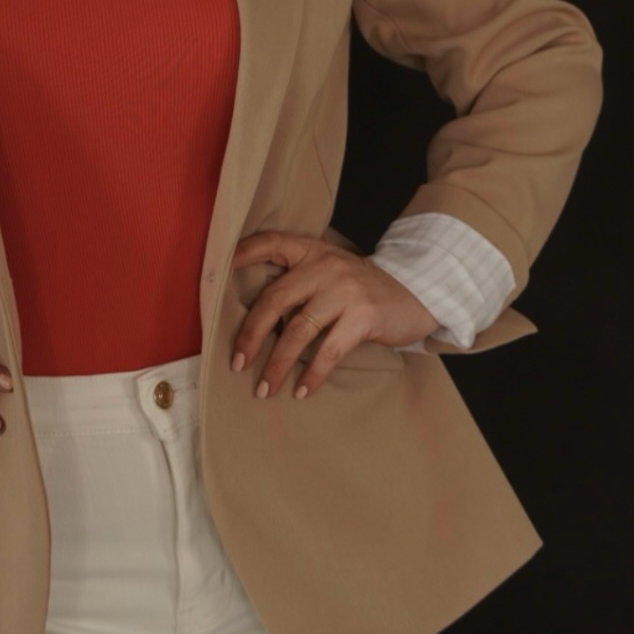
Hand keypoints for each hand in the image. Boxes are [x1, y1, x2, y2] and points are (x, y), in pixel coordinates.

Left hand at [229, 230, 436, 399]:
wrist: (416, 294)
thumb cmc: (362, 289)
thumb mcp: (331, 271)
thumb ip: (300, 281)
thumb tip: (257, 315)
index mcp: (312, 251)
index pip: (271, 242)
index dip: (243, 254)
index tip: (217, 274)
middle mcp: (325, 266)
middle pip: (275, 299)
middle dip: (252, 334)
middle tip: (238, 362)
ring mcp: (345, 290)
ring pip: (299, 330)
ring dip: (278, 363)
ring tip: (265, 388)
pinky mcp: (363, 316)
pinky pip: (329, 350)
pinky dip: (313, 374)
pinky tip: (302, 391)